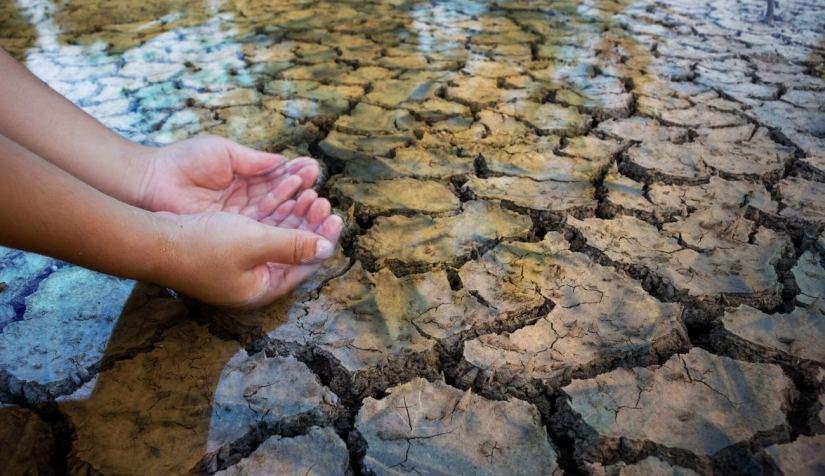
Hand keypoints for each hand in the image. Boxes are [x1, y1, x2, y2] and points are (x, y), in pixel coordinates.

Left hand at [136, 135, 320, 218]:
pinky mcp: (230, 236)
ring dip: (297, 214)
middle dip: (303, 199)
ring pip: (276, 220)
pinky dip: (280, 226)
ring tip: (315, 203)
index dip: (297, 178)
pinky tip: (298, 218)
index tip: (314, 171)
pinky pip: (261, 233)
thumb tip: (285, 163)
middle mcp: (244, 204)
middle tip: (320, 194)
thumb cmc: (182, 163)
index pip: (278, 182)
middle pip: (282, 204)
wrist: (150, 182)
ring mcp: (238, 222)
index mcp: (244, 181)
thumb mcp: (224, 154)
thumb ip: (255, 161)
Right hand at [157, 207, 342, 307]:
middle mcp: (252, 280)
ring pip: (277, 236)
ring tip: (307, 192)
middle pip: (293, 250)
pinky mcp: (226, 247)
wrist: (152, 239)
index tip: (337, 217)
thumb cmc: (202, 245)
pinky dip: (273, 212)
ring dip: (293, 214)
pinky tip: (283, 194)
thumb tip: (327, 248)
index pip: (304, 266)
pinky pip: (260, 228)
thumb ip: (293, 245)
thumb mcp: (255, 243)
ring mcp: (238, 265)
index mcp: (262, 288)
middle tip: (322, 201)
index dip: (323, 240)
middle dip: (309, 224)